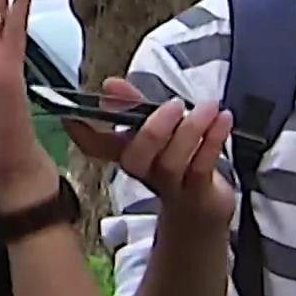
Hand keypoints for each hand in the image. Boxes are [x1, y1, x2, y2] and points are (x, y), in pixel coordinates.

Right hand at [64, 77, 233, 227]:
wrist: (200, 211)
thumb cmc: (176, 163)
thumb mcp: (157, 131)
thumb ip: (135, 106)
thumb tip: (111, 85)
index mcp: (128, 154)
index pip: (96, 146)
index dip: (83, 132)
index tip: (72, 117)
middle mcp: (144, 172)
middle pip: (136, 158)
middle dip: (153, 130)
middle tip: (174, 105)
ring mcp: (170, 186)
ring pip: (171, 163)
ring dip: (191, 131)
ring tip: (208, 107)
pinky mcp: (198, 193)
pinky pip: (203, 167)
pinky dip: (213, 140)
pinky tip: (223, 119)